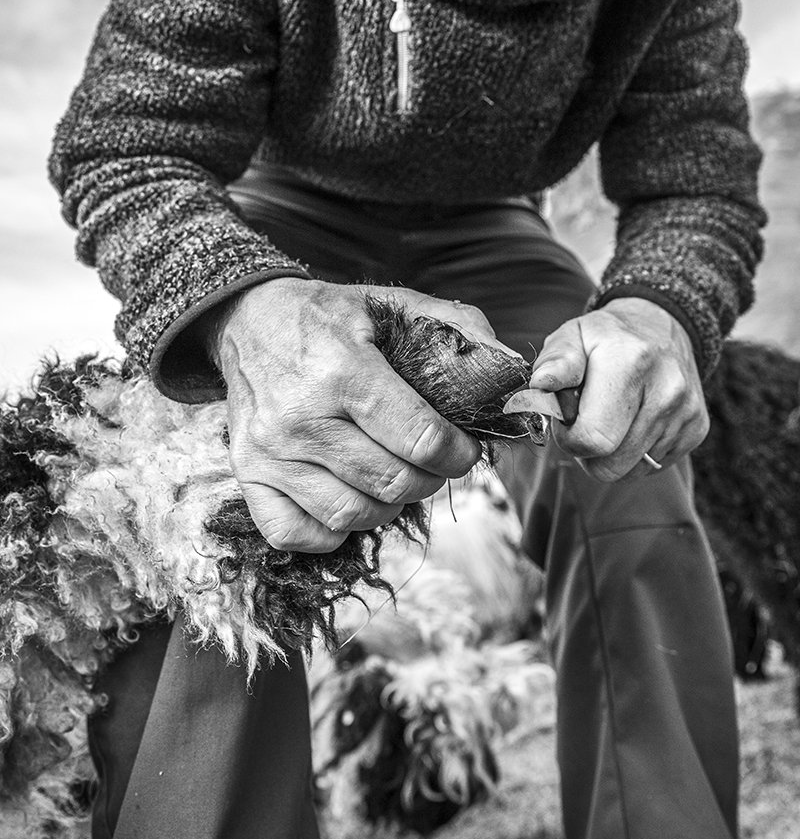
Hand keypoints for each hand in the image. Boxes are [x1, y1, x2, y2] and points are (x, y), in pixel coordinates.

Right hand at [211, 279, 496, 552]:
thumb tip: (512, 370)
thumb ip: (458, 327)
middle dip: (430, 478)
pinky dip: (333, 529)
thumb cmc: (330, 317)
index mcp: (343, 370)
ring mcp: (270, 453)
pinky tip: (348, 495)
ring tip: (392, 476)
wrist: (247, 321)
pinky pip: (300, 534)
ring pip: (352, 515)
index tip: (466, 448)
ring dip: (387, 504)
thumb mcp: (392, 303)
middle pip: (392, 483)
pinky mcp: (248, 477)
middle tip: (433, 462)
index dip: (459, 453)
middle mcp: (301, 417)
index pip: (421, 439)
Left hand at [527, 297, 708, 481]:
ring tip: (612, 416)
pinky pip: (653, 467)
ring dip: (611, 452)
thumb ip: (555, 361)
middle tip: (586, 420)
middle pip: (611, 465)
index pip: (593, 439)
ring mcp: (686, 412)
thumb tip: (540, 385)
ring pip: (631, 471)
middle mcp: (666, 389)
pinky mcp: (698, 428)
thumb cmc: (606, 337)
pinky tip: (634, 420)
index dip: (569, 438)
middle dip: (588, 452)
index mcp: (630, 362)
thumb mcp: (572, 335)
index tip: (566, 418)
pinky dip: (636, 451)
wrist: (661, 325)